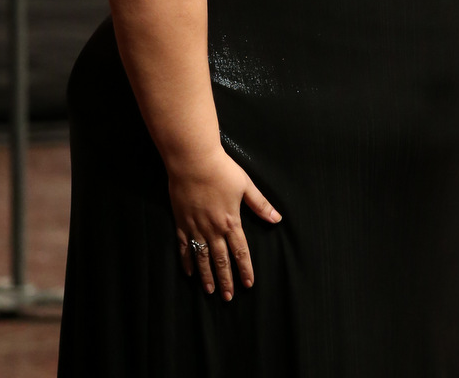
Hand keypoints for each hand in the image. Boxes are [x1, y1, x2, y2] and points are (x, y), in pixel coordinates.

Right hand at [168, 148, 281, 299]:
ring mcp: (196, 227)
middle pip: (221, 259)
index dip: (245, 269)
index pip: (240, 251)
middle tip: (228, 297)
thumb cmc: (221, 169)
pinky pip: (184, 247)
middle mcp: (213, 229)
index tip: (249, 284)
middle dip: (226, 280)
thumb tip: (277, 219)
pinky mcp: (181, 222)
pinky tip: (189, 272)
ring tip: (210, 291)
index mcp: (231, 221)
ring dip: (207, 275)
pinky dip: (187, 261)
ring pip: (202, 258)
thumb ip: (260, 204)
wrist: (193, 160)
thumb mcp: (245, 185)